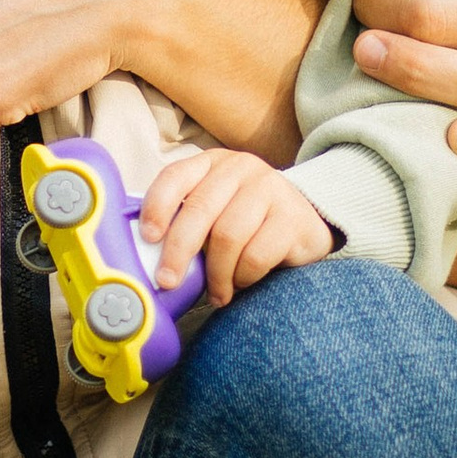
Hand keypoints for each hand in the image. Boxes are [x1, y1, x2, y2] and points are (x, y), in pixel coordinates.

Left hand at [137, 144, 335, 308]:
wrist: (308, 222)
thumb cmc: (248, 223)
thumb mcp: (216, 210)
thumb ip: (187, 221)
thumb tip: (148, 257)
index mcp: (211, 163)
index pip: (175, 176)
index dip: (157, 207)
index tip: (148, 238)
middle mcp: (240, 168)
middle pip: (199, 210)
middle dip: (178, 251)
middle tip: (168, 282)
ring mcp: (270, 189)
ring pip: (227, 236)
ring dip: (216, 273)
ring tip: (216, 293)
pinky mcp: (292, 218)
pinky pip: (256, 255)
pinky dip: (242, 277)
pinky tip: (241, 283)